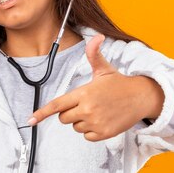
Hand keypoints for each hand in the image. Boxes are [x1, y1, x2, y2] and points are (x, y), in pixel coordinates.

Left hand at [28, 34, 163, 141]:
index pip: (57, 105)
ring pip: (75, 127)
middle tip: (86, 103)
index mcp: (84, 93)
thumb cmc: (119, 83)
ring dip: (82, 121)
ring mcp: (96, 123)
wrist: (142, 97)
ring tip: (98, 110)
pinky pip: (86, 136)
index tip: (31, 120)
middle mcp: (88, 109)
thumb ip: (94, 54)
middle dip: (70, 112)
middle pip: (64, 118)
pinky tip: (102, 120)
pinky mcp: (103, 133)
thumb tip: (96, 36)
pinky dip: (91, 131)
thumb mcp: (104, 68)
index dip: (42, 113)